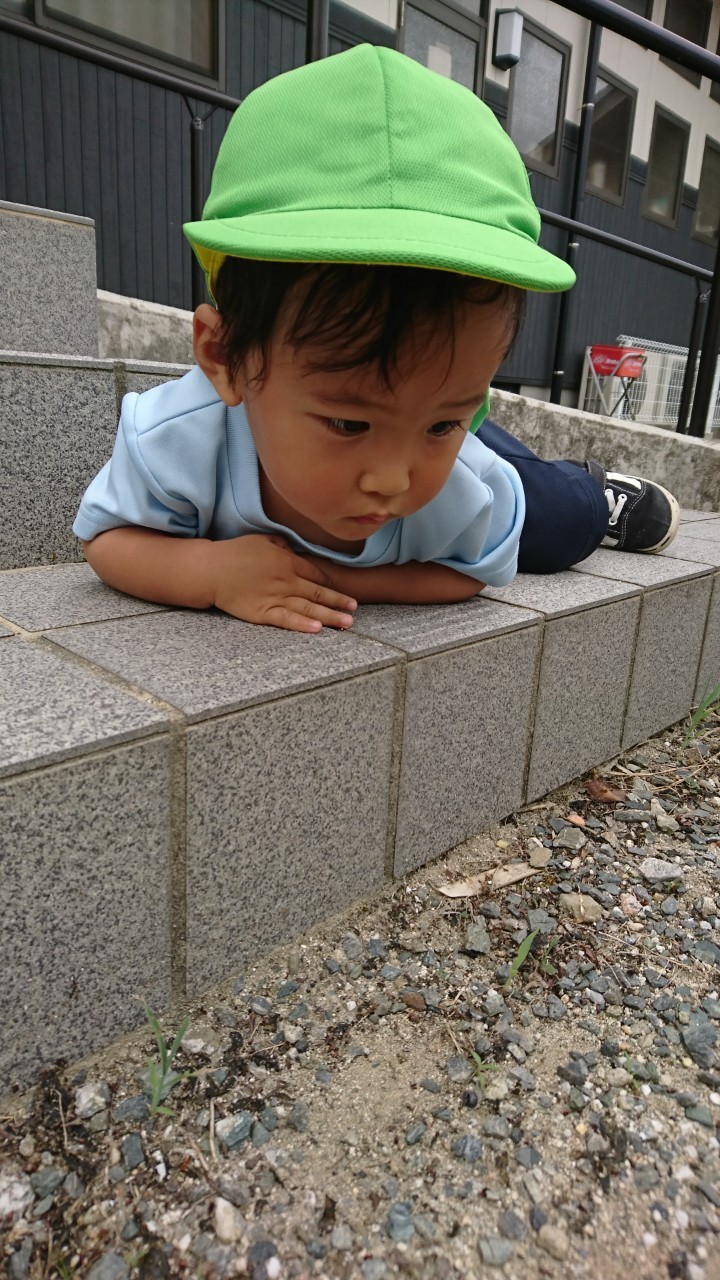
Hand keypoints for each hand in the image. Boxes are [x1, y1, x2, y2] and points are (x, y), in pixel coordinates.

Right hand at [209, 534, 357, 632]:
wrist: (211, 570)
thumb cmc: (235, 552)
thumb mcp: (262, 539)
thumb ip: (283, 544)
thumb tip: (295, 550)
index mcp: (287, 561)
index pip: (315, 574)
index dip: (330, 583)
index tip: (343, 589)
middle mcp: (286, 580)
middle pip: (318, 593)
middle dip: (339, 601)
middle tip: (355, 608)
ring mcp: (275, 597)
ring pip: (308, 608)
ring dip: (330, 616)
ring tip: (347, 622)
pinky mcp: (262, 613)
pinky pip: (286, 620)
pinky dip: (303, 624)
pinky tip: (318, 628)